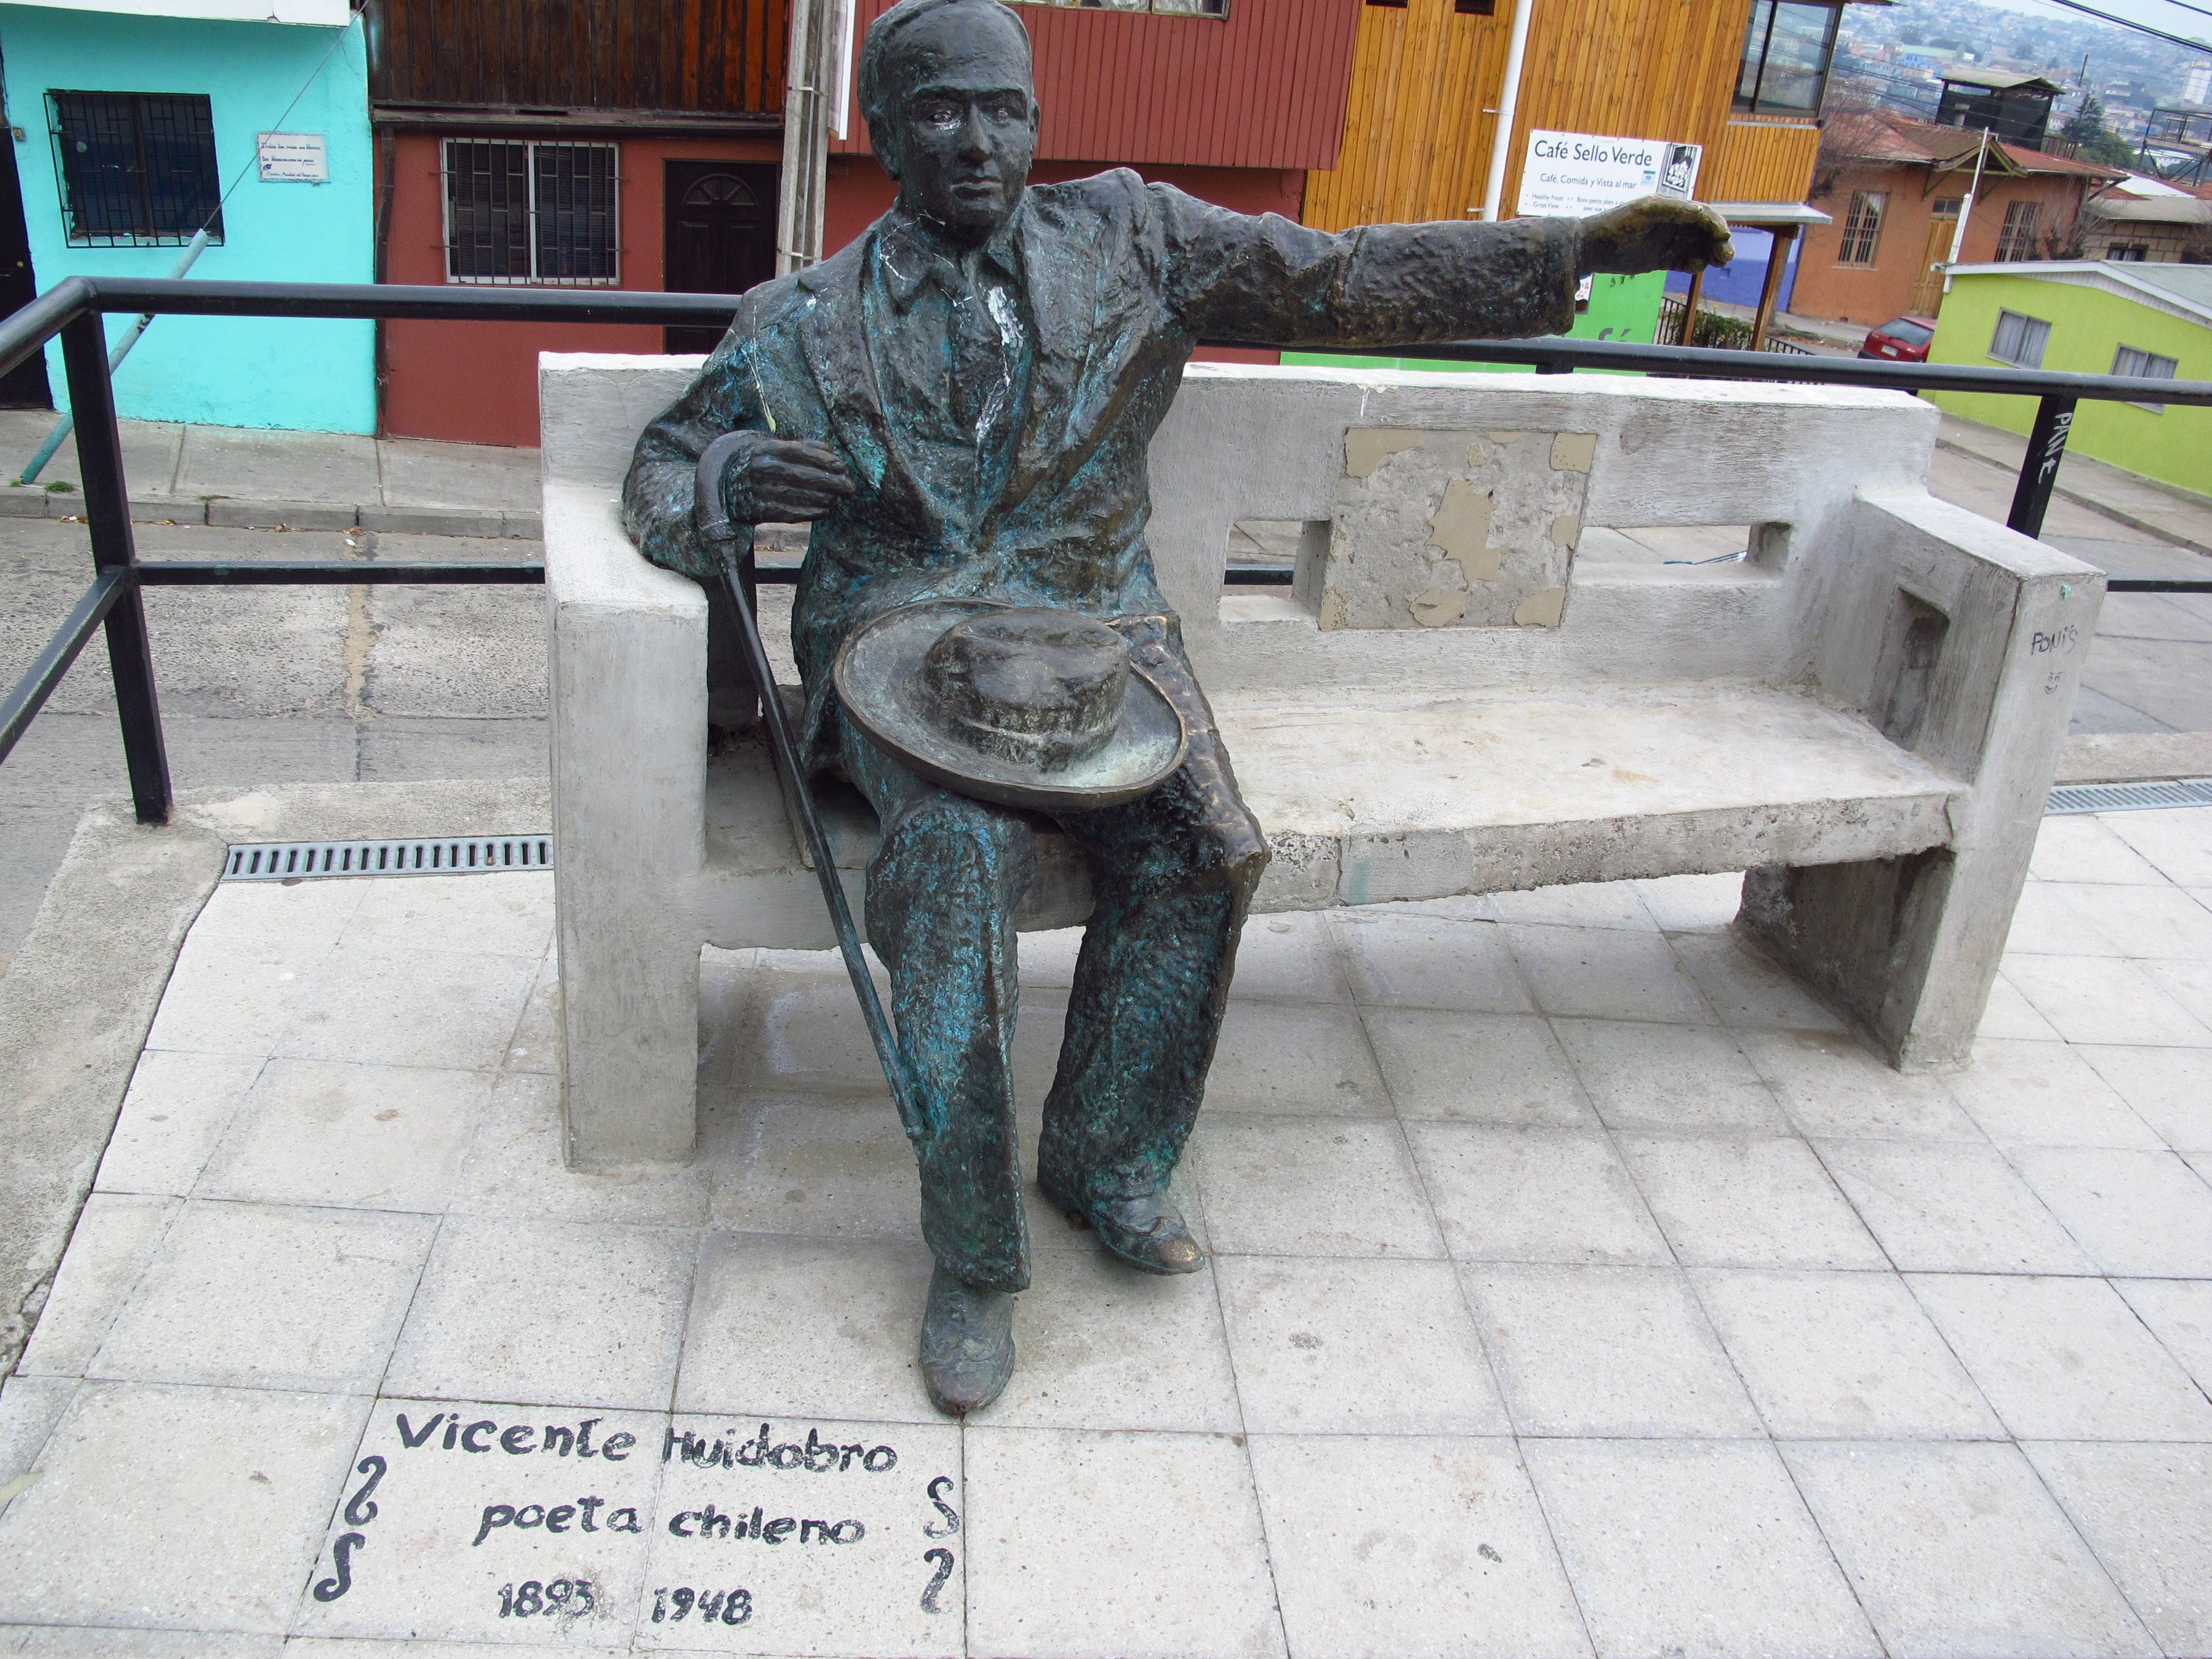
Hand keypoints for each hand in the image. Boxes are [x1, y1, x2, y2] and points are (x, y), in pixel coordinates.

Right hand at [715, 432, 855, 522]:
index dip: (822, 459)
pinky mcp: (759, 511)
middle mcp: (760, 469)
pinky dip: (812, 512)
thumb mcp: (777, 447)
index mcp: (765, 449)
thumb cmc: (764, 461)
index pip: (798, 452)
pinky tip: (826, 509)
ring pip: (799, 496)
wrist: (727, 482)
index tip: (842, 466)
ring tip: (839, 498)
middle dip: (831, 482)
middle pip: (802, 476)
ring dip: (825, 499)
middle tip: (850, 487)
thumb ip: (804, 446)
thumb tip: (831, 451)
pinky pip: (791, 513)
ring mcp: (759, 491)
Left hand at [1576, 197, 1733, 275]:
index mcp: (1669, 208)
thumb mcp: (1647, 212)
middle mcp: (1671, 224)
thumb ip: (1674, 210)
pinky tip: (1697, 267)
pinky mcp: (1660, 260)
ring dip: (1710, 254)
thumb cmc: (1617, 225)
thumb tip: (1702, 212)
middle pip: (1703, 232)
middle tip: (1726, 256)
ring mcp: (1666, 242)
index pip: (1701, 214)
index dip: (1715, 223)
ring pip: (1696, 247)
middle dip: (1717, 242)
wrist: (1592, 247)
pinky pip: (1683, 262)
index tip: (1724, 236)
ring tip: (1718, 262)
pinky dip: (1693, 264)